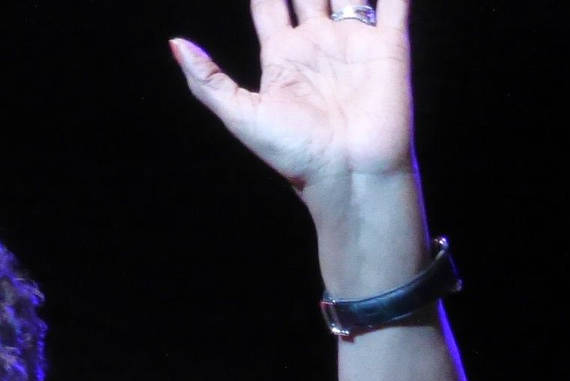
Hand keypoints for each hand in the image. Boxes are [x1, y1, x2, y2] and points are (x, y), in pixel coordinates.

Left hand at [170, 1, 414, 206]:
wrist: (348, 175)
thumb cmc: (293, 153)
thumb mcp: (240, 115)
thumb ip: (207, 79)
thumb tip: (175, 44)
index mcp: (282, 58)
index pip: (269, 5)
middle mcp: (317, 44)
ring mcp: (353, 42)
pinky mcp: (388, 46)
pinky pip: (394, 2)